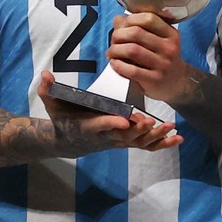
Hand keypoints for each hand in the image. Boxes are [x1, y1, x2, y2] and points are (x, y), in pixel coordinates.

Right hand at [38, 70, 182, 153]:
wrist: (66, 140)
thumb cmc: (60, 118)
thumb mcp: (51, 104)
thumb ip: (48, 90)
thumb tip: (44, 75)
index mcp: (87, 126)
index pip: (99, 126)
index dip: (110, 123)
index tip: (123, 119)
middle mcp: (104, 137)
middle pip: (123, 136)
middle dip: (138, 130)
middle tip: (151, 122)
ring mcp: (116, 141)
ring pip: (137, 143)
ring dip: (154, 137)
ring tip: (171, 128)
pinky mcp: (125, 142)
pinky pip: (145, 146)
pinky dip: (161, 143)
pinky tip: (177, 139)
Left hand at [105, 12, 190, 103]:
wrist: (176, 84)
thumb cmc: (163, 59)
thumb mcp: (159, 40)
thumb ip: (140, 27)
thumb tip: (118, 20)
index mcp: (171, 34)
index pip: (149, 18)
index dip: (130, 19)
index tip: (122, 25)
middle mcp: (169, 48)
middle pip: (136, 33)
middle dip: (118, 35)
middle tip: (113, 40)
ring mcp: (163, 65)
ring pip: (132, 50)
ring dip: (115, 49)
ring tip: (111, 52)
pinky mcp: (154, 80)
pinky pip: (131, 70)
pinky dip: (118, 65)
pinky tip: (115, 63)